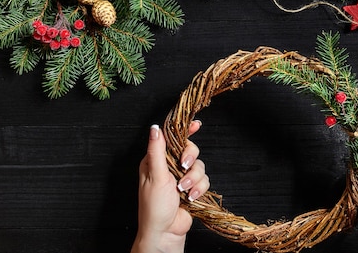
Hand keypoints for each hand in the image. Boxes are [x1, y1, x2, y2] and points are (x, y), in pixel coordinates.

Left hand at [131, 121, 209, 252]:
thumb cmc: (153, 207)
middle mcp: (170, 167)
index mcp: (156, 161)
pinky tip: (191, 198)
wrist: (165, 232)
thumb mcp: (154, 176)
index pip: (172, 139)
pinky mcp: (192, 188)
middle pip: (190, 150)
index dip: (184, 130)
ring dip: (194, 179)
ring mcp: (182, 178)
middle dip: (190, 159)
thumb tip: (155, 129)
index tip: (196, 124)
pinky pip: (204, 180)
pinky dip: (199, 189)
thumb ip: (157, 151)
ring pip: (200, 166)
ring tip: (184, 191)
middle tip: (184, 166)